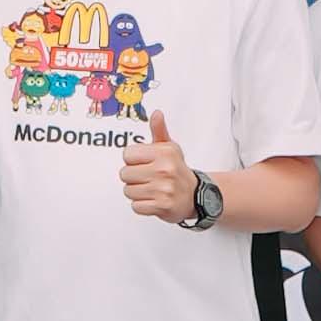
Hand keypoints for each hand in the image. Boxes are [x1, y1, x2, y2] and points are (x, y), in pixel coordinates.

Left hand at [120, 109, 198, 226]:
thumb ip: (159, 130)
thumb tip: (156, 114)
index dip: (133, 160)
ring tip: (151, 189)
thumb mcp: (169, 148)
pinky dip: (142, 205)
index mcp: (164, 153)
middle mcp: (164, 170)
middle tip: (148, 177)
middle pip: (124, 174)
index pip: (127, 154)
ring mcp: (164, 189)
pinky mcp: (162, 206)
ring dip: (137, 192)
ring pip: (128, 190)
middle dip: (133, 177)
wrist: (196, 195)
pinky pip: (136, 206)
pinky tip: (153, 200)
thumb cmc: (177, 169)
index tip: (144, 163)